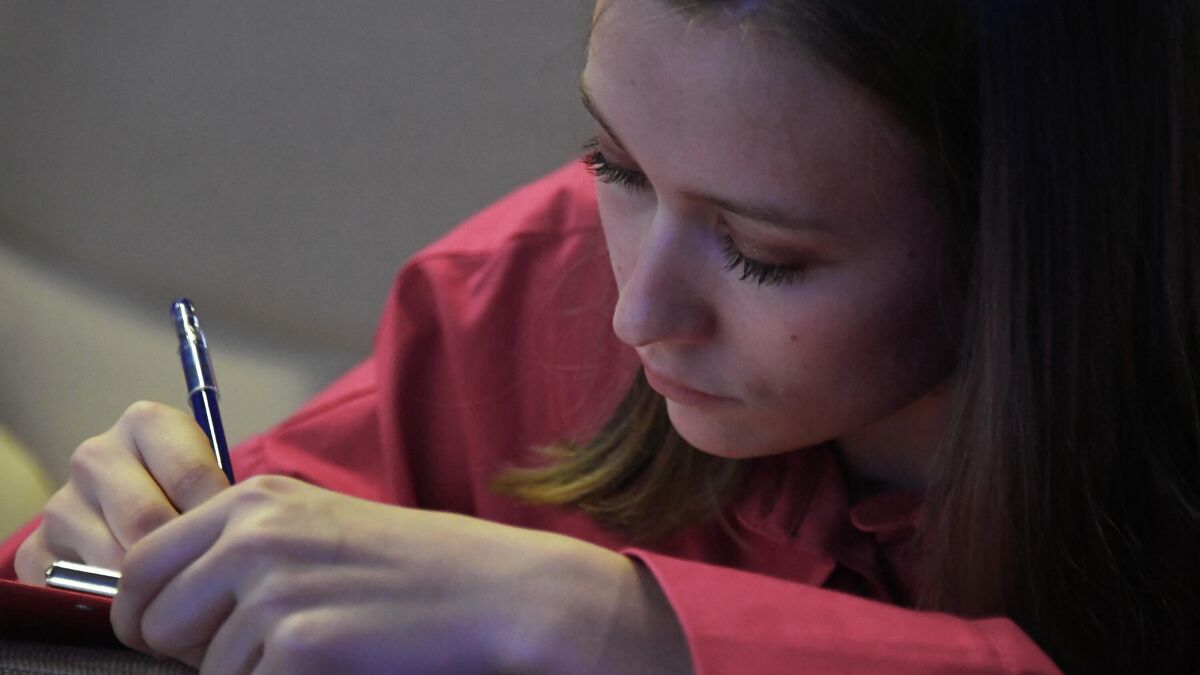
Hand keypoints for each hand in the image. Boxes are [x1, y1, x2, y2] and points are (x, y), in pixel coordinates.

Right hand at [14, 401, 229, 582]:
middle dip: (183, 555)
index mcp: (146, 423)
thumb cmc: (184, 498)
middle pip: (149, 520)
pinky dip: (118, 602)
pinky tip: (141, 597)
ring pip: (118, 559)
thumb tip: (233, 533)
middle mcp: (96, 455)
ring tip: (179, 589)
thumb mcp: (209, 481)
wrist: (127, 517)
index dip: (219, 519)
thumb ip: (220, 495)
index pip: (191, 476)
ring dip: (153, 583)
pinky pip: (83, 588)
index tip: (235, 545)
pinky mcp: (35, 551)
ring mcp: (61, 503)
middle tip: (207, 576)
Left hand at [110, 475, 691, 673]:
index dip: (147, 612)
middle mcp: (253, 535)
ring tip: (315, 649)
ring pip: (202, 667)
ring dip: (246, 673)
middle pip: (153, 619)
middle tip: (254, 651)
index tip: (177, 634)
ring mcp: (274, 589)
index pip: (141, 564)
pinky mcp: (300, 644)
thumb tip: (172, 603)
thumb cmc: (418, 565)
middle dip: (187, 649)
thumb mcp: (320, 529)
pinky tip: (336, 663)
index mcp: (255, 500)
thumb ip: (245, 549)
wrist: (496, 591)